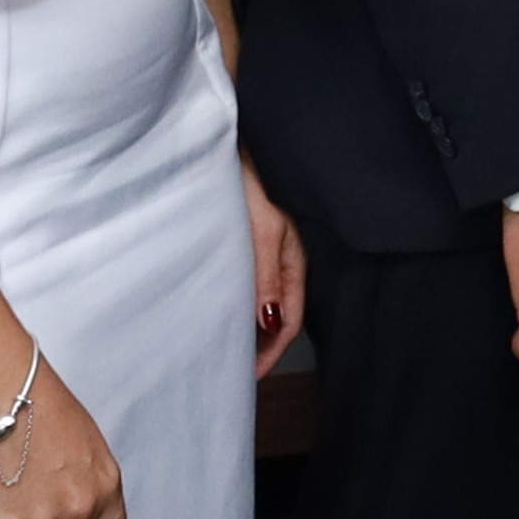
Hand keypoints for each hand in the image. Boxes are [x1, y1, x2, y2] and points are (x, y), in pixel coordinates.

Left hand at [244, 158, 305, 379]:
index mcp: (294, 262)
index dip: (272, 353)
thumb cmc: (252, 181)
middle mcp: (285, 260)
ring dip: (251, 325)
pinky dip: (242, 301)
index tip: (249, 378)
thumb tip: (270, 324)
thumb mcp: (262, 230)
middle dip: (263, 345)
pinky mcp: (254, 238)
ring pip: (266, 299)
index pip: (290, 321)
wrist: (239, 140)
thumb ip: (267, 277)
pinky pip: (253, 281)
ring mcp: (271, 249)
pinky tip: (224, 304)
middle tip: (234, 370)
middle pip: (280, 315)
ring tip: (226, 345)